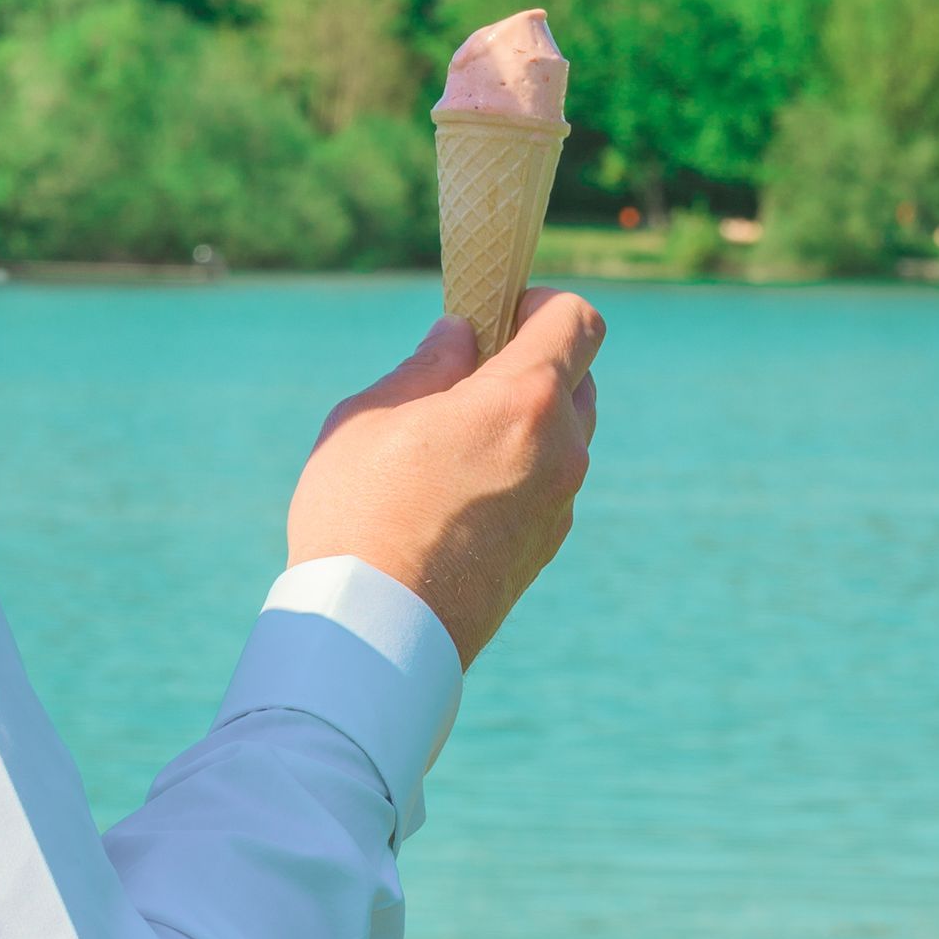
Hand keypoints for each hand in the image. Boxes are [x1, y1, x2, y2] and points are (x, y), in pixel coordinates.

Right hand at [288, 290, 603, 665]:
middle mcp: (560, 451)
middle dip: (531, 361)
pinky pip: (547, 484)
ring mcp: (560, 505)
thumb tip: (460, 335)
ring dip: (526, 420)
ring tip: (455, 437)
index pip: (577, 320)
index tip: (497, 311)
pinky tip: (458, 489)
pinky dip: (520, 468)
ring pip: (564, 435)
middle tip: (464, 375)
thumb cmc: (361, 516)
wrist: (376, 636)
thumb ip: (426, 366)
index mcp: (525, 401)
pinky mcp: (546, 548)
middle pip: (577, 376)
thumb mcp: (372, 417)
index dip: (540, 303)